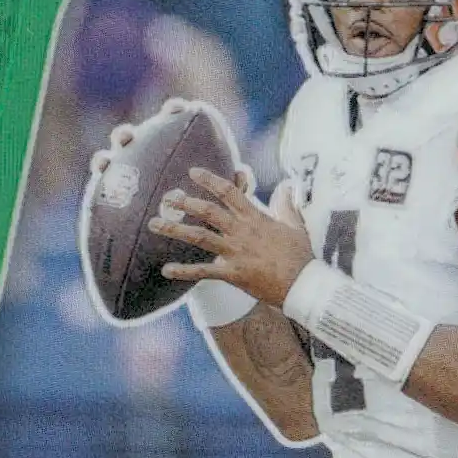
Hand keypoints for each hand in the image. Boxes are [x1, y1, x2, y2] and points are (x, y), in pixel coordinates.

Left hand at [149, 169, 313, 308]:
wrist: (304, 285)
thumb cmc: (301, 257)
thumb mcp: (296, 225)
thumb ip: (286, 205)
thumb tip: (286, 186)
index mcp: (255, 218)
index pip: (229, 192)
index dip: (209, 180)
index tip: (193, 172)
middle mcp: (241, 232)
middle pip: (207, 211)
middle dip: (185, 202)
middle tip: (167, 197)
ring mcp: (235, 252)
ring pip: (199, 236)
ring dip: (175, 230)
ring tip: (154, 224)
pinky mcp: (233, 274)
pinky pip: (203, 272)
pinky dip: (184, 271)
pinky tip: (166, 270)